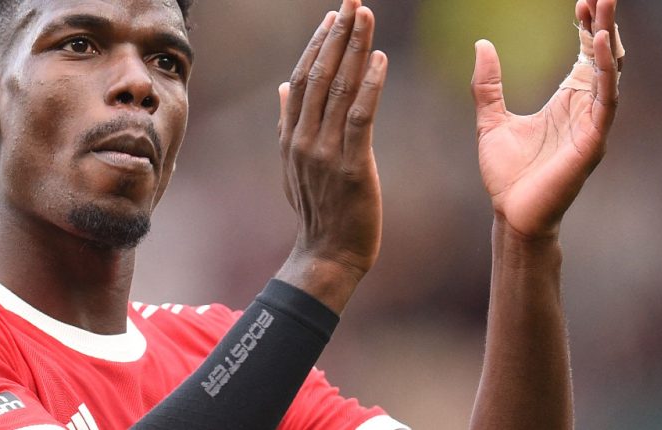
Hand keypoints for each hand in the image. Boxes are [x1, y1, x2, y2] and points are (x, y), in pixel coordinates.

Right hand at [275, 0, 387, 311]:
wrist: (327, 255)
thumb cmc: (319, 212)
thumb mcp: (294, 166)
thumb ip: (288, 123)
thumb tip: (283, 87)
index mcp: (290, 137)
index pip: (302, 79)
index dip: (318, 45)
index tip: (334, 16)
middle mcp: (302, 140)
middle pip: (319, 76)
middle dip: (338, 35)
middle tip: (353, 0)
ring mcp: (324, 153)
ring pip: (339, 90)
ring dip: (354, 49)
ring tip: (365, 16)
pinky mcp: (351, 168)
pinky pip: (360, 118)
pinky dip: (369, 86)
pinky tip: (379, 59)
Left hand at [471, 0, 621, 238]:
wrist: (511, 214)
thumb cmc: (507, 174)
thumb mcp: (490, 120)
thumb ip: (488, 84)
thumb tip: (483, 44)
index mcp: (566, 103)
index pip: (585, 56)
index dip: (585, 28)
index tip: (581, 1)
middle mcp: (585, 110)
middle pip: (603, 59)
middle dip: (604, 26)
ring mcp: (592, 125)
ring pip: (609, 74)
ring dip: (608, 42)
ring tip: (605, 10)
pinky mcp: (592, 142)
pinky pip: (605, 101)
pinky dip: (605, 74)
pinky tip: (600, 48)